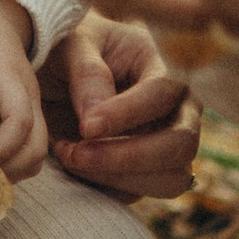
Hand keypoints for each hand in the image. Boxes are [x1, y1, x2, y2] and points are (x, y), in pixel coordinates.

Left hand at [0, 0, 46, 177]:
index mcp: (12, 79)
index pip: (20, 122)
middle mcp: (31, 98)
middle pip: (37, 148)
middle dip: (7, 169)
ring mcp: (34, 109)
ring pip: (38, 155)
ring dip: (11, 171)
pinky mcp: (30, 117)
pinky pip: (31, 150)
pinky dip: (13, 164)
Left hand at [42, 18, 199, 199]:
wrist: (56, 76)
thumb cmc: (69, 51)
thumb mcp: (71, 45)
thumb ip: (86, 73)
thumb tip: (97, 123)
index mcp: (161, 65)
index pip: (162, 93)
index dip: (128, 113)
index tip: (87, 126)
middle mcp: (177, 109)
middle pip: (181, 144)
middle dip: (130, 156)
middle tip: (77, 153)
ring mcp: (167, 145)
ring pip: (169, 179)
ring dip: (119, 177)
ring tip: (70, 157)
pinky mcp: (147, 173)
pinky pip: (137, 193)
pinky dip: (104, 187)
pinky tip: (72, 164)